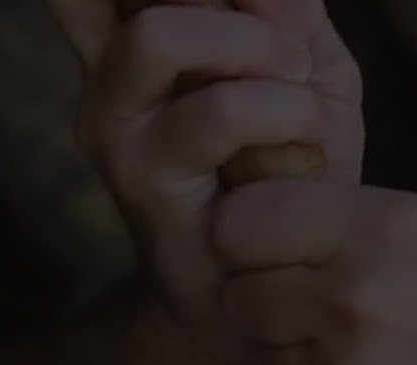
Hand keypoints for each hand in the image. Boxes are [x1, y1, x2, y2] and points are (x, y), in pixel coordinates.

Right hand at [46, 0, 363, 362]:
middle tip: (291, 54)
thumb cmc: (292, 170)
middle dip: (245, 9)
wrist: (276, 286)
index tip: (264, 17)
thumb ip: (288, 11)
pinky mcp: (144, 181)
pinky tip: (307, 146)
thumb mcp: (307, 74)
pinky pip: (219, 112)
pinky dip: (286, 114)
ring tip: (302, 100)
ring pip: (164, 34)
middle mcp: (109, 71)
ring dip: (263, 54)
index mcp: (139, 35)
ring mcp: (115, 125)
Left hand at [212, 180, 416, 364]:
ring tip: (333, 339)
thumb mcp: (394, 230)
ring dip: (280, 343)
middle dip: (259, 298)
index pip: (239, 221)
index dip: (245, 239)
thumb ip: (325, 208)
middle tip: (307, 304)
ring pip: (256, 343)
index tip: (272, 251)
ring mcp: (351, 358)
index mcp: (379, 228)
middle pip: (237, 288)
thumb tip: (234, 171)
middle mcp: (362, 290)